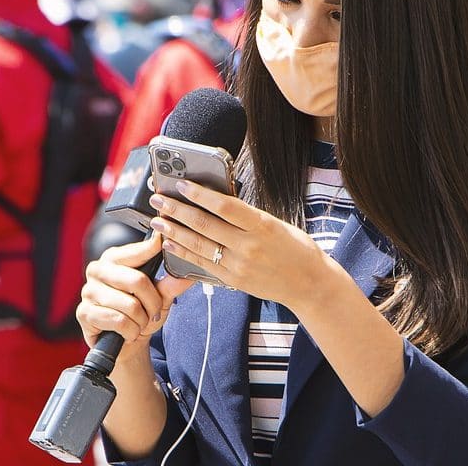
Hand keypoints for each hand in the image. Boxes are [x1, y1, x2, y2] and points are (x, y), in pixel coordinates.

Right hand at [76, 234, 194, 348]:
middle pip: (138, 281)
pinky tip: (127, 332)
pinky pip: (119, 321)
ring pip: (130, 305)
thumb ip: (172, 284)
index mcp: (114, 259)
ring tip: (138, 323)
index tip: (163, 242)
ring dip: (142, 321)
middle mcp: (98, 270)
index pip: (137, 250)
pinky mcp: (84, 313)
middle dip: (153, 303)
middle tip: (154, 312)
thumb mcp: (160, 297)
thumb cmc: (140, 314)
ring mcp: (89, 291)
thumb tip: (187, 274)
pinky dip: (131, 331)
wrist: (126, 343)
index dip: (152, 247)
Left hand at [148, 180, 337, 308]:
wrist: (310, 285)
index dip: (200, 194)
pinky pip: (202, 264)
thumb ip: (247, 215)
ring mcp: (239, 265)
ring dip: (174, 231)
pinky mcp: (233, 280)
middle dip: (177, 210)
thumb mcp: (276, 224)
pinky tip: (170, 242)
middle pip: (205, 225)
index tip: (181, 184)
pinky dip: (183, 252)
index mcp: (262, 225)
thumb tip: (215, 200)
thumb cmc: (296, 249)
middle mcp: (249, 246)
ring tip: (157, 219)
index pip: (225, 206)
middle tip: (159, 198)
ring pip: (199, 245)